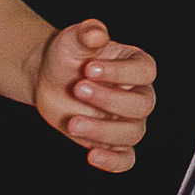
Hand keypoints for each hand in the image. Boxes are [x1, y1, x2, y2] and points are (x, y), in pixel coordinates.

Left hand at [34, 20, 154, 171]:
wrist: (49, 78)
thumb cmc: (68, 56)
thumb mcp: (74, 39)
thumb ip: (87, 33)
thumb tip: (96, 33)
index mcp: (136, 66)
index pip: (146, 72)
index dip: (121, 73)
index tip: (90, 68)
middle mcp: (136, 94)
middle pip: (143, 105)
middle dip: (109, 100)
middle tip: (78, 89)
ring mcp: (125, 120)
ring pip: (133, 133)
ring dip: (103, 131)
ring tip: (73, 122)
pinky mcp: (110, 141)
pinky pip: (126, 159)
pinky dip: (113, 162)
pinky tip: (92, 155)